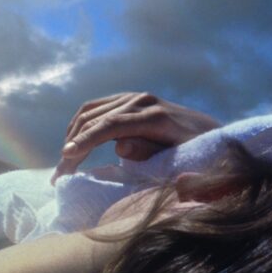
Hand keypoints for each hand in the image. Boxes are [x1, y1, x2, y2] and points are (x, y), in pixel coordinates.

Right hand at [51, 92, 220, 183]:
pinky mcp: (129, 99)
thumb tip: (119, 147)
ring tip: (64, 162)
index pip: (112, 124)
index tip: (66, 155)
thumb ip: (152, 154)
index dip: (87, 139)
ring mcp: (135, 97)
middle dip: (74, 144)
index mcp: (155, 116)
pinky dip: (81, 124)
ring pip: (92, 110)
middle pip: (97, 117)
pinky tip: (74, 142)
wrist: (211, 132)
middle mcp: (142, 101)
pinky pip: (97, 107)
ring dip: (73, 134)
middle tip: (60, 175)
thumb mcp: (180, 159)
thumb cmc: (198, 153)